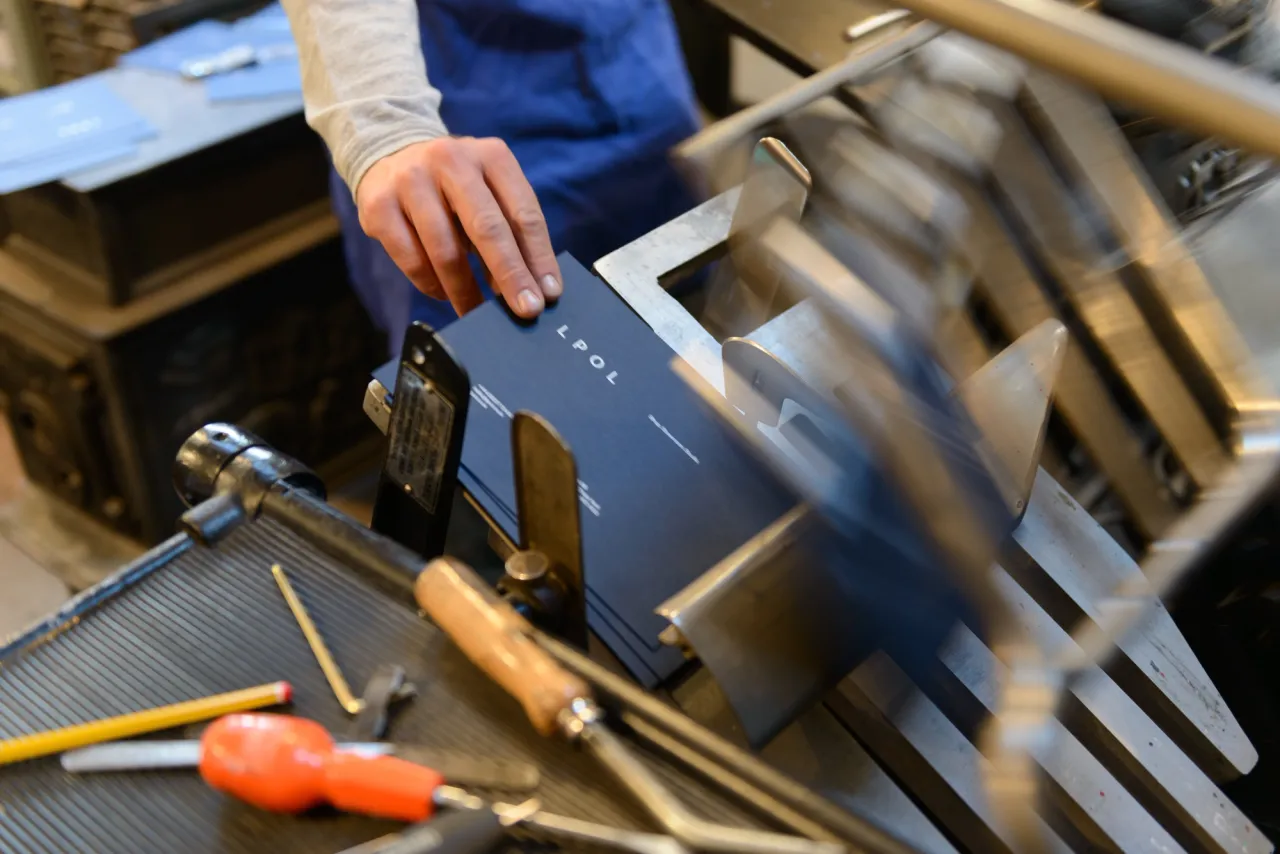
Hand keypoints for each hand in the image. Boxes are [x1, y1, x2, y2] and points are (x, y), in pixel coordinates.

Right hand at [356, 136, 561, 317]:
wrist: (390, 152)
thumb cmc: (453, 185)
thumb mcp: (488, 191)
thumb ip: (509, 229)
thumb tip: (529, 287)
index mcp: (490, 155)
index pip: (523, 212)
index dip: (538, 256)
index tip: (549, 294)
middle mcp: (451, 160)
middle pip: (487, 227)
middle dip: (510, 275)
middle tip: (526, 311)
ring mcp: (410, 181)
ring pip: (445, 249)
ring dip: (466, 290)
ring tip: (478, 313)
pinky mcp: (378, 205)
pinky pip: (411, 259)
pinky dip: (431, 284)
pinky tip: (443, 293)